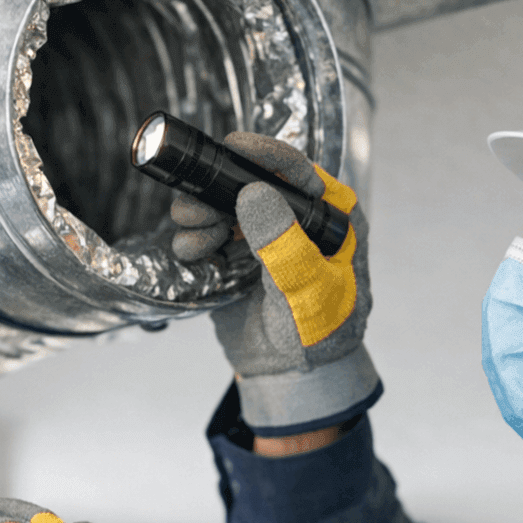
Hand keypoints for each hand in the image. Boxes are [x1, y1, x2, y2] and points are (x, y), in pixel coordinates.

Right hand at [171, 133, 378, 436]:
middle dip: (216, 187)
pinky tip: (194, 253)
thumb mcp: (308, 289)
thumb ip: (283, 244)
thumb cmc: (321, 335)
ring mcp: (261, 236)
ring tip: (196, 237)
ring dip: (198, 213)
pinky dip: (192, 238)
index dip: (263, 152)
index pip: (297, 170)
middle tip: (195, 208)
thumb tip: (254, 192)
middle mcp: (294, 218)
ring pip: (219, 202)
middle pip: (247, 178)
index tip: (232, 144)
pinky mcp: (234, 256)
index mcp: (330, 217)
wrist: (294, 378)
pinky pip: (205, 232)